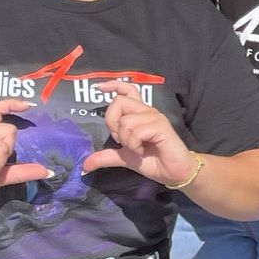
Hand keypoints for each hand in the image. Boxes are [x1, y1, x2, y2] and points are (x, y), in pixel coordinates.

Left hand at [79, 81, 199, 189]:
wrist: (173, 172)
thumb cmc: (152, 161)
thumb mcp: (124, 157)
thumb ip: (106, 156)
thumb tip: (85, 164)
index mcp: (139, 114)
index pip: (127, 90)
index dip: (114, 85)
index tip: (99, 88)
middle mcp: (147, 111)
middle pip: (119, 102)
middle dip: (113, 123)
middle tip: (121, 140)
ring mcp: (155, 117)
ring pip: (125, 121)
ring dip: (126, 141)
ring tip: (137, 149)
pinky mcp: (161, 126)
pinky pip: (137, 131)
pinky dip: (134, 144)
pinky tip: (142, 151)